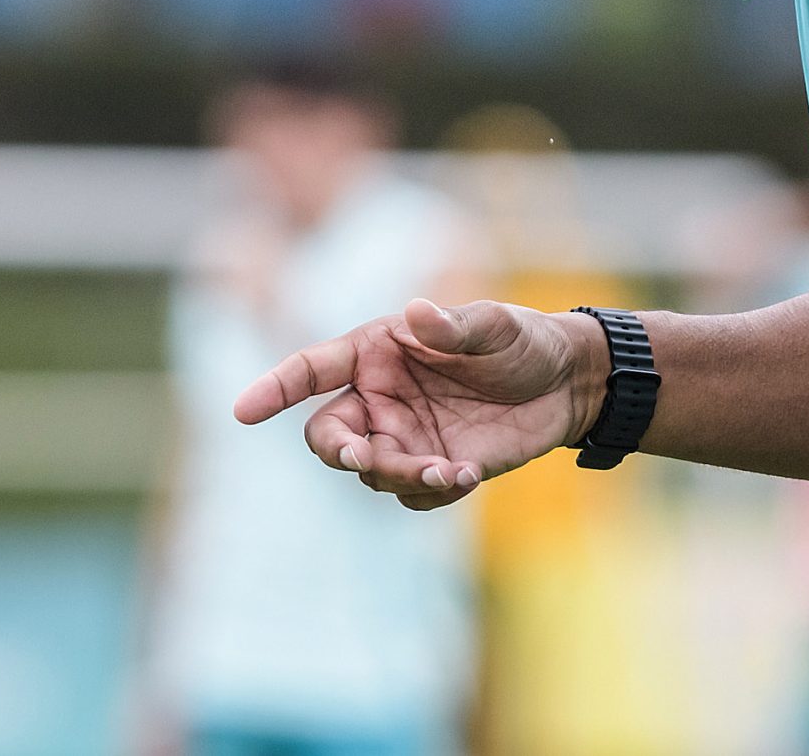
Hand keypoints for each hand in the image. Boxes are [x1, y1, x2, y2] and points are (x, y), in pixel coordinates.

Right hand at [234, 298, 608, 510]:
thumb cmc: (522, 340)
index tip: (242, 411)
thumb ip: (455, 325)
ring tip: (448, 470)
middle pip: (327, 435)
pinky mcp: (431, 470)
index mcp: (377, 351)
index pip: (311, 369)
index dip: (274, 388)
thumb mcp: (495, 325)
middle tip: (366, 458)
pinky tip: (466, 476)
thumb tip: (417, 312)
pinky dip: (430, 492)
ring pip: (369, 472)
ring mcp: (403, 438)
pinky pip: (410, 495)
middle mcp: (379, 397)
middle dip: (339, 451)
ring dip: (398, 476)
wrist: (566, 385)